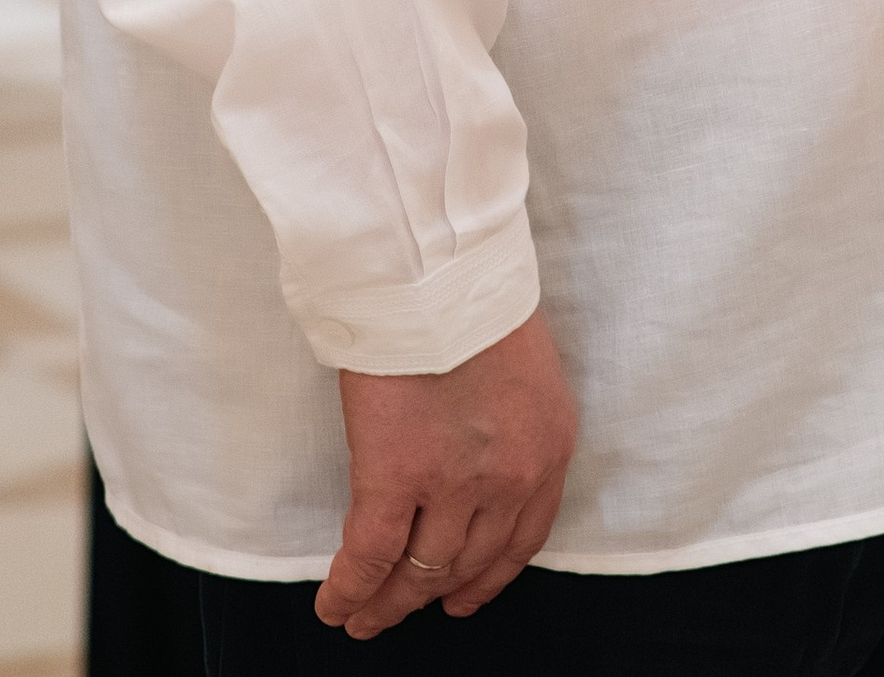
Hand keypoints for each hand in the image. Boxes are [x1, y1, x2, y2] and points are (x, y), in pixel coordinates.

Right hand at [315, 310, 576, 636]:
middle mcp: (510, 477)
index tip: (462, 596)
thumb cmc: (472, 293)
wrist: (439, 266)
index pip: (522, 539)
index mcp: (547, 446)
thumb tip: (465, 454)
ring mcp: (455, 483)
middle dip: (433, 593)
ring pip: (420, 569)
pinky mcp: (396, 477)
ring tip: (364, 617)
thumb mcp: (520, 365)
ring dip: (388, 601)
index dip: (487, 577)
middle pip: (468, 561)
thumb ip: (503, 420)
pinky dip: (351, 588)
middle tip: (404, 609)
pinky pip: (371, 555)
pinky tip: (336, 605)